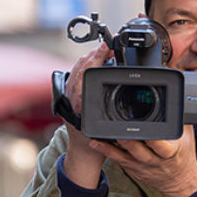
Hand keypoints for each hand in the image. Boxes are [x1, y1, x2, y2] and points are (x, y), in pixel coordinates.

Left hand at [63, 43, 113, 188]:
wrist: (83, 152)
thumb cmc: (98, 143)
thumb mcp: (112, 126)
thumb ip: (117, 110)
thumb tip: (129, 92)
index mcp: (81, 105)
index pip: (86, 73)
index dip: (97, 57)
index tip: (107, 46)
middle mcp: (71, 99)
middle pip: (80, 68)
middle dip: (95, 53)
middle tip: (108, 44)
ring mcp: (67, 96)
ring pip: (76, 69)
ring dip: (89, 57)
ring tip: (103, 49)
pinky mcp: (67, 95)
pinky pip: (73, 74)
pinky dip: (83, 64)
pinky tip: (92, 60)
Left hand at [88, 125, 196, 196]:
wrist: (180, 181)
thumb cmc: (184, 154)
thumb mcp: (188, 136)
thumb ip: (182, 118)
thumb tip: (179, 97)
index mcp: (171, 151)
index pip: (161, 146)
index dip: (153, 140)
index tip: (146, 133)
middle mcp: (155, 161)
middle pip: (139, 152)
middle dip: (128, 142)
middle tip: (116, 132)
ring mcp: (143, 167)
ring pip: (124, 157)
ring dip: (110, 148)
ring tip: (97, 139)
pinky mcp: (133, 170)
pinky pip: (118, 161)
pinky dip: (107, 152)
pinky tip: (96, 143)